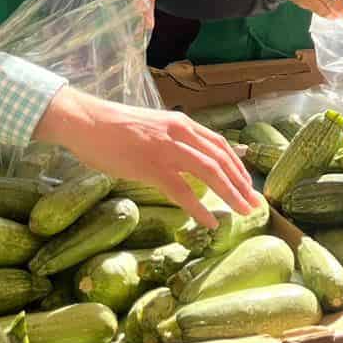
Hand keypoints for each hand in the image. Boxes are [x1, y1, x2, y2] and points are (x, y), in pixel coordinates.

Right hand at [32, 87, 259, 227]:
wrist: (87, 121)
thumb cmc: (115, 127)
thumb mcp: (154, 127)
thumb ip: (174, 140)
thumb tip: (192, 158)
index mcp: (182, 123)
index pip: (220, 145)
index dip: (238, 166)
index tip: (248, 184)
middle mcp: (180, 133)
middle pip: (221, 159)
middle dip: (241, 183)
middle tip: (255, 203)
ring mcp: (167, 150)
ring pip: (209, 173)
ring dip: (230, 194)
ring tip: (243, 212)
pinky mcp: (151, 167)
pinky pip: (182, 191)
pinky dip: (199, 208)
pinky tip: (209, 221)